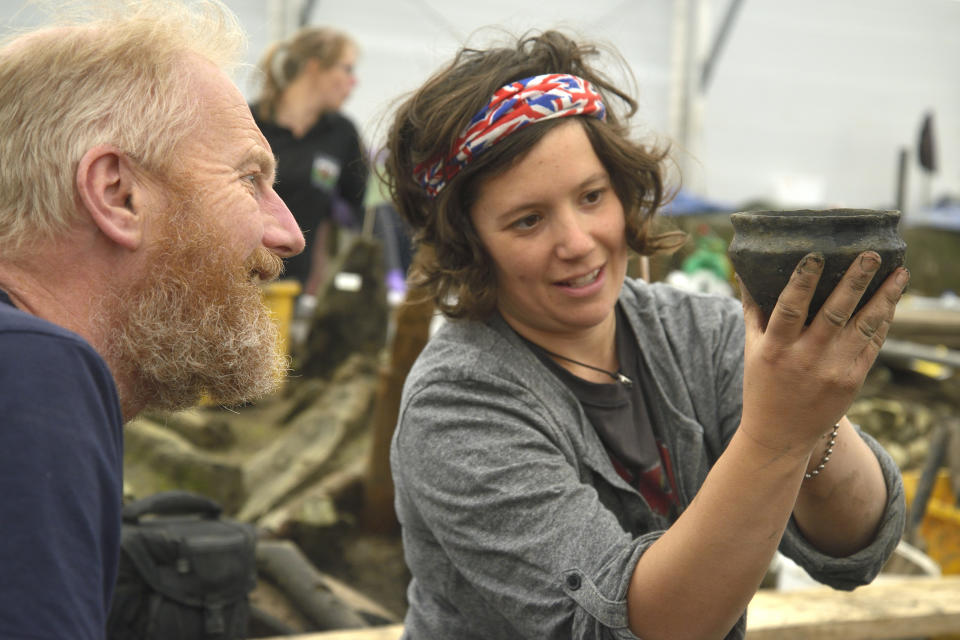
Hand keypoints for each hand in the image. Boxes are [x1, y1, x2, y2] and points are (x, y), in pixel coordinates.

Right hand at [738, 251, 908, 454]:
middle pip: (834, 312)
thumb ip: (753, 311)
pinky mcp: (853, 380)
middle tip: (870, 254)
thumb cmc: (763, 386)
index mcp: (776, 349)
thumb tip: (746, 272)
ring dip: (885, 297)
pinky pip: (873, 344)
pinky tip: (893, 300)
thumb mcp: (751, 349)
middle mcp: (806, 358)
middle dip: (855, 281)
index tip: (815, 256)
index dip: (802, 281)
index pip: (789, 308)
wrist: (780, 435)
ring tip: (900, 273)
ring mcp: (833, 370)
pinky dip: (884, 320)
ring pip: (864, 326)